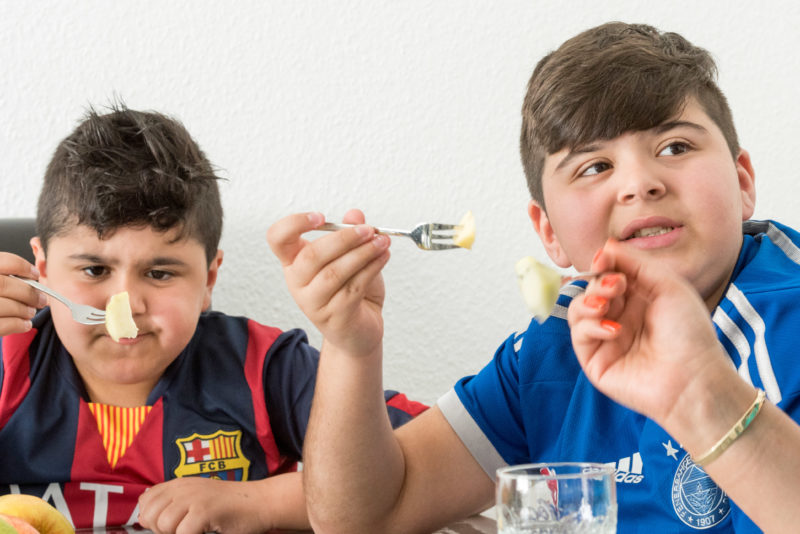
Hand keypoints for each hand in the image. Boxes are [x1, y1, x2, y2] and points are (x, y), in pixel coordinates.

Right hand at [0, 252, 44, 335]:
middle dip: (28, 293)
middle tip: (41, 300)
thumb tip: (33, 279)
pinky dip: (18, 324)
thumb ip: (9, 278)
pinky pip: (2, 325)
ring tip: (31, 312)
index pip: (2, 262)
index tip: (35, 274)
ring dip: (24, 310)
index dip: (21, 266)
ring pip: (4, 305)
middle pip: (4, 285)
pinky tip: (24, 324)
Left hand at [138, 475, 306, 533]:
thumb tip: (143, 519)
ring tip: (195, 531)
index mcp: (180, 484)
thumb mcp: (197, 499)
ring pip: (163, 525)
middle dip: (161, 529)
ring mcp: (194, 497)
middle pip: (150, 515)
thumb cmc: (230, 507)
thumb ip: (172, 505)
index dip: (153, 518)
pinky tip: (205, 532)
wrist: (261, 502)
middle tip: (184, 529)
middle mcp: (184, 487)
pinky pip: (182, 533)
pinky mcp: (205, 510)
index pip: (146, 501)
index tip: (172, 524)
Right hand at [267, 209, 390, 357]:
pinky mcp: (334, 316)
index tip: (321, 217)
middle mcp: (297, 282)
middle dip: (344, 238)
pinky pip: (353, 288)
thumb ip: (350, 233)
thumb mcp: (350, 256)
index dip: (294, 224)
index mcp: (294, 262)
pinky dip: (371, 268)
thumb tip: (355, 215)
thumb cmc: (350, 290)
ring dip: (363, 253)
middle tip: (369, 230)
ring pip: (335, 272)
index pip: (278, 238)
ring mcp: (313, 302)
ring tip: (382, 243)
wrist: (359, 330)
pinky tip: (383, 257)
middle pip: (312, 255)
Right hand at [567, 239, 731, 426]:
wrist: (694, 379)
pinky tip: (613, 330)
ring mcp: (605, 339)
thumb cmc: (689, 334)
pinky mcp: (595, 360)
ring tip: (606, 305)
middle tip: (618, 286)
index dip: (604, 264)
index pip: (609, 274)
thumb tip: (604, 247)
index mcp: (639, 299)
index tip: (606, 259)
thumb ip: (634, 262)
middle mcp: (620, 317)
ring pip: (578, 309)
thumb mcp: (667, 285)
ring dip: (588, 301)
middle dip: (599, 282)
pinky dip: (590, 326)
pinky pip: (578, 334)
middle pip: (592, 288)